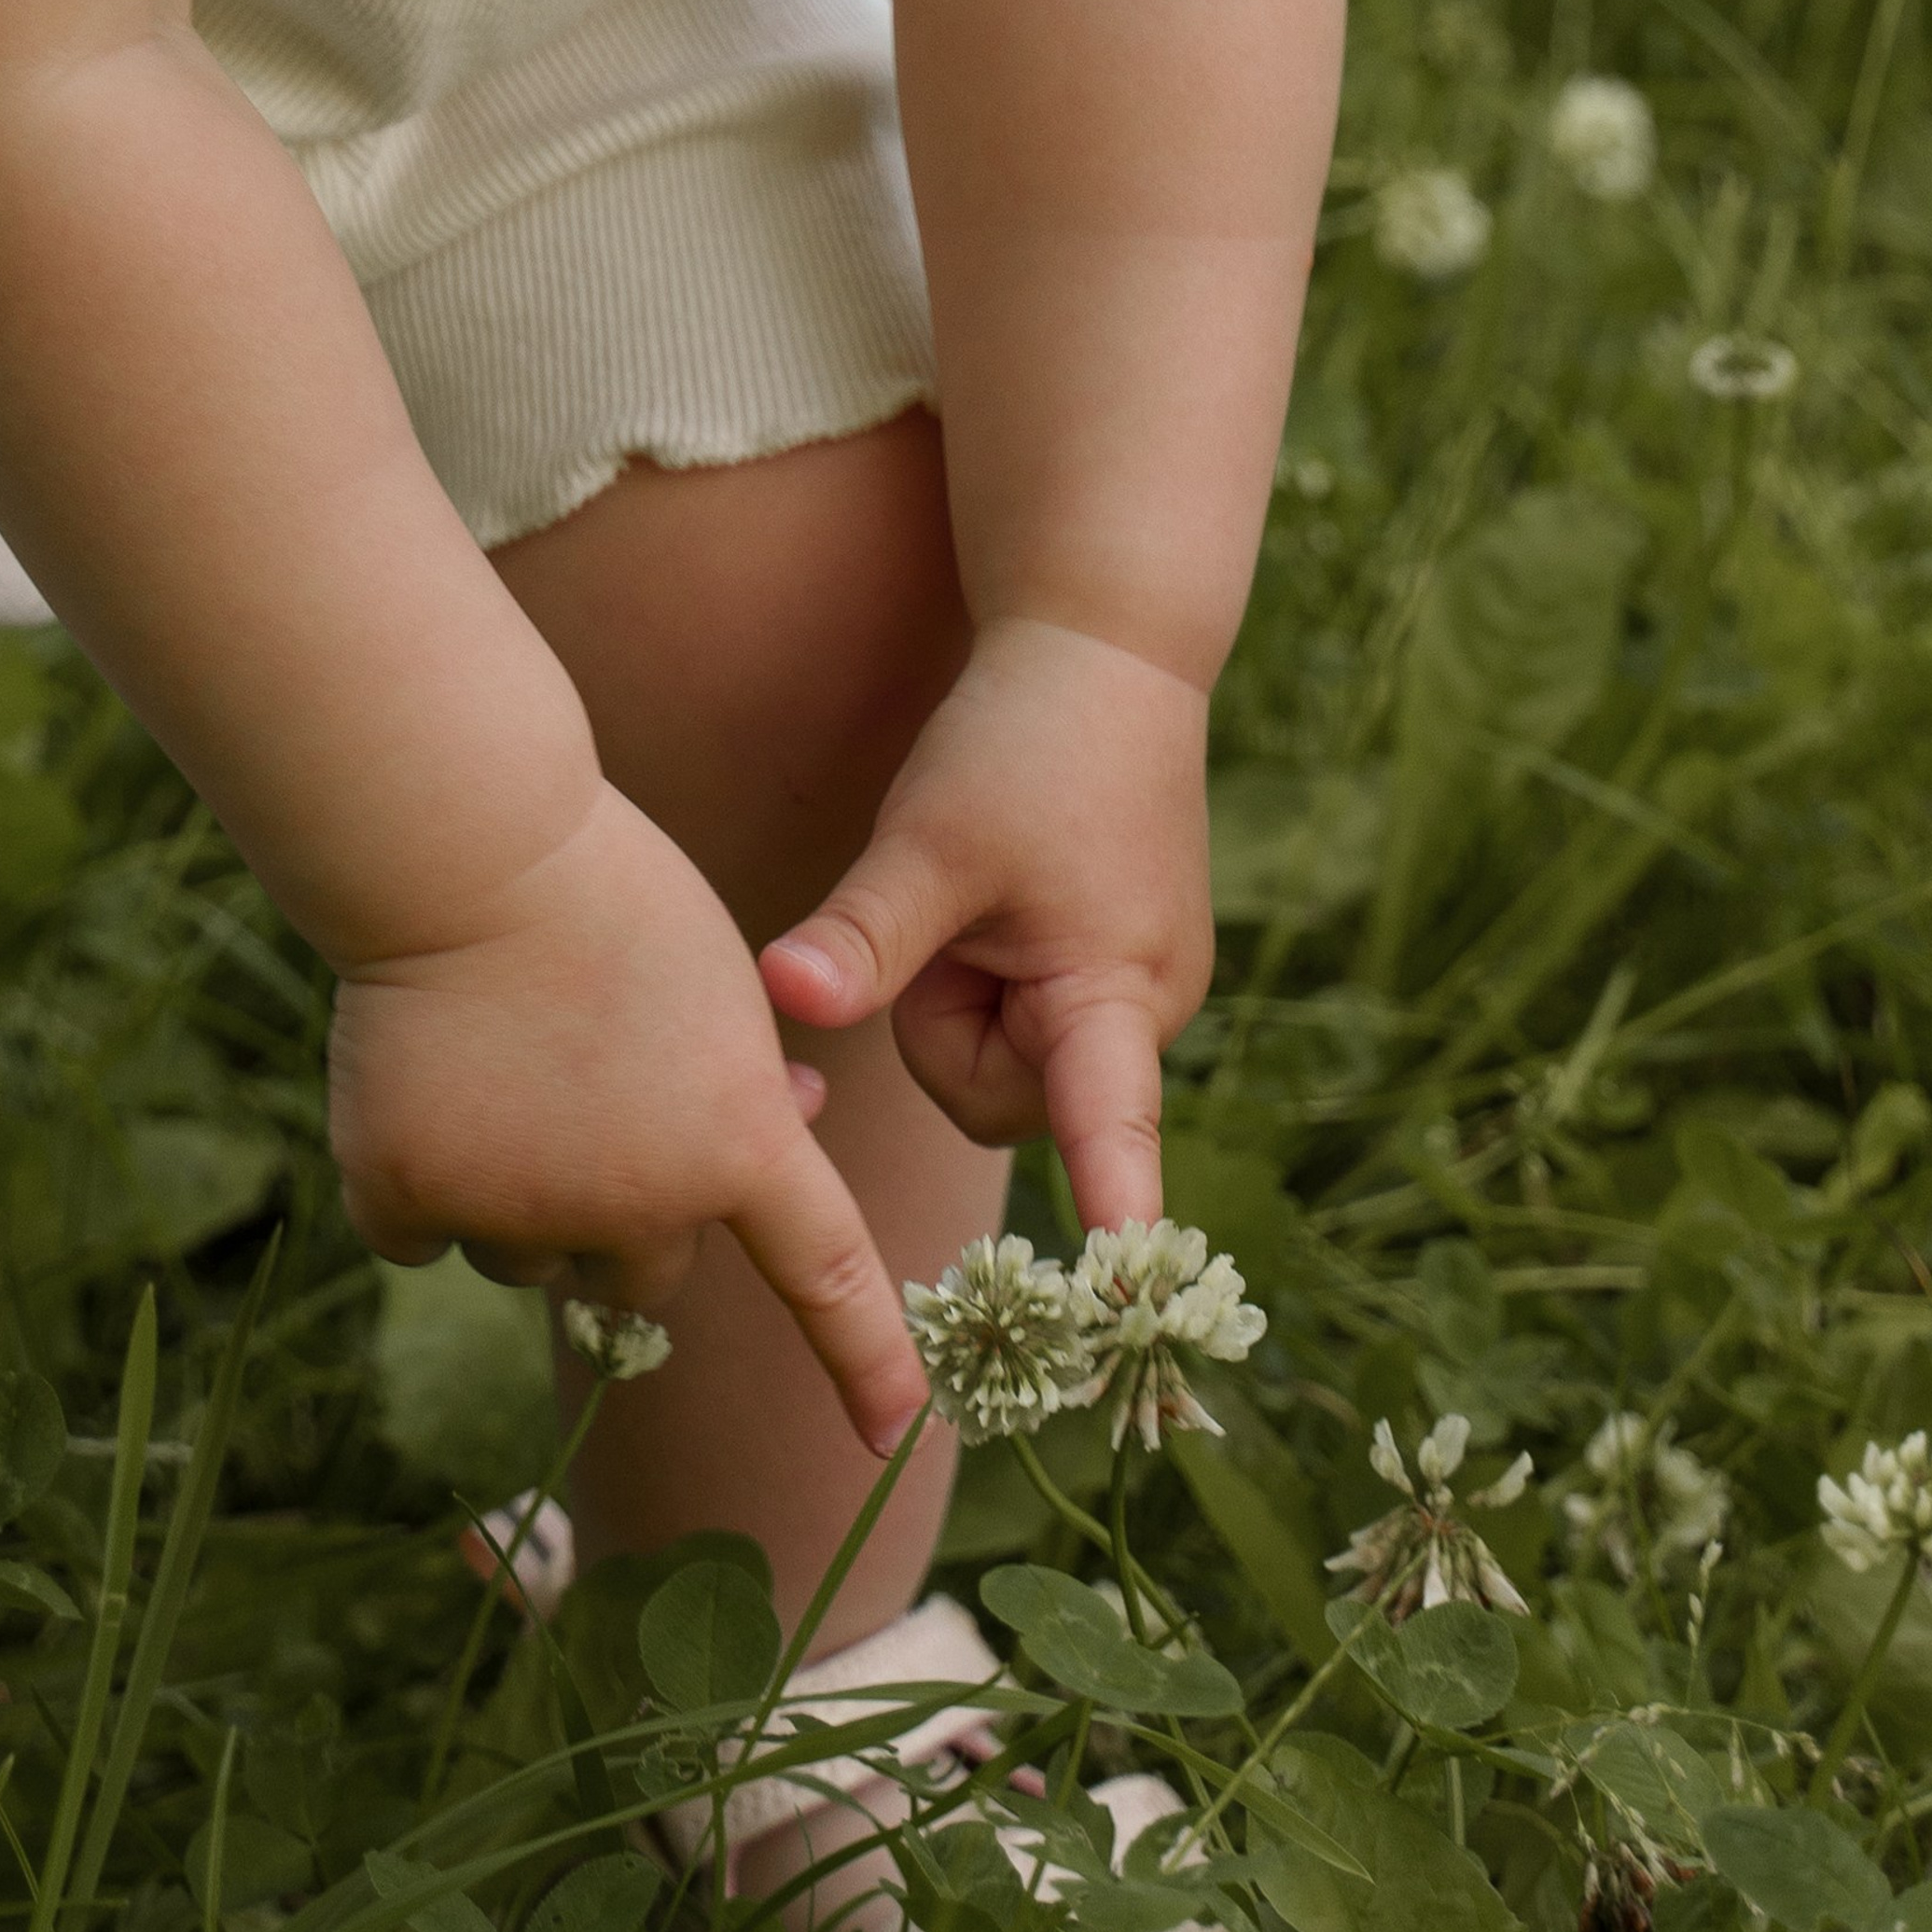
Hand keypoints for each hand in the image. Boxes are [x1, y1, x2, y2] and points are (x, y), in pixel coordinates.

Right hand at [328, 784, 927, 1453]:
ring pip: (529, 1257)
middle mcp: (635, 1204)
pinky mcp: (406, 1190)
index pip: (825, 1274)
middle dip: (626, 1215)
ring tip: (506, 1070)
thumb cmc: (614, 901)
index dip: (865, 1359)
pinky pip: (421, 1231)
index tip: (895, 1432)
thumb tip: (784, 1131)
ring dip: (523, 1197)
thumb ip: (753, 1085)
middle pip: (642, 1275)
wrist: (467, 852)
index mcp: (735, 1146)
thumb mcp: (727, 990)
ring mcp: (516, 1208)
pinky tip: (424, 1084)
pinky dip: (421, 1177)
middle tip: (589, 1099)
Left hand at [759, 618, 1211, 1226]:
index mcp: (1116, 992)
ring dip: (965, 1000)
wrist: (1104, 652)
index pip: (1113, 1131)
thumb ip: (862, 936)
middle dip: (948, 1031)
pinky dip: (988, 978)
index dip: (1112, 1205)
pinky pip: (1023, 1021)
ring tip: (975, 896)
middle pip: (1005, 1100)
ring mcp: (1133, 995)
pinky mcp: (1111, 972)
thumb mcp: (929, 839)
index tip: (1122, 1280)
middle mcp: (1145, 1012)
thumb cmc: (1024, 741)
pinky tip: (998, 899)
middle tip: (946, 921)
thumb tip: (786, 1000)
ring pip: (1006, 1062)